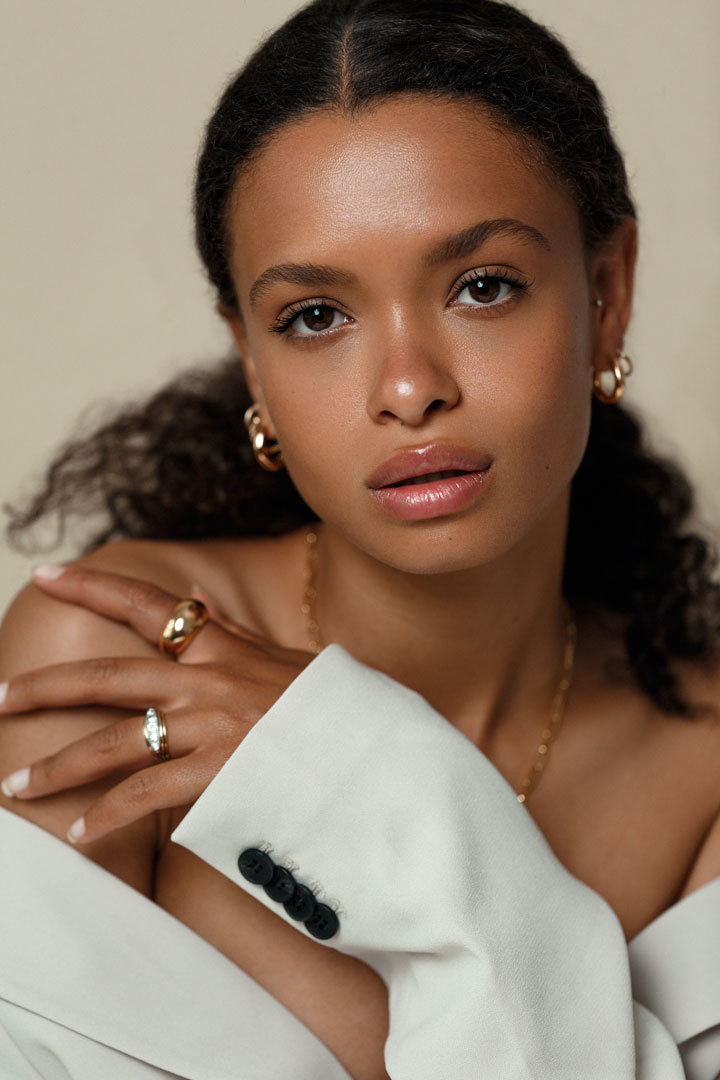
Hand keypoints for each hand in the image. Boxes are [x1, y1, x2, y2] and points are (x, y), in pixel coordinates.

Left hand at [0, 563, 315, 843]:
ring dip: (58, 767)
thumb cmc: (335, 704)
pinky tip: (79, 833)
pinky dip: (107, 816)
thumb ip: (233, 630)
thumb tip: (195, 590)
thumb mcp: (285, 657)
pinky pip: (146, 794)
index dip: (93, 588)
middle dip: (43, 689)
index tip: (47, 575)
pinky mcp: (219, 772)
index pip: (148, 603)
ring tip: (16, 786)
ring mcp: (210, 727)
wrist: (380, 748)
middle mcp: (207, 681)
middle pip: (107, 677)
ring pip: (114, 742)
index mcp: (222, 647)